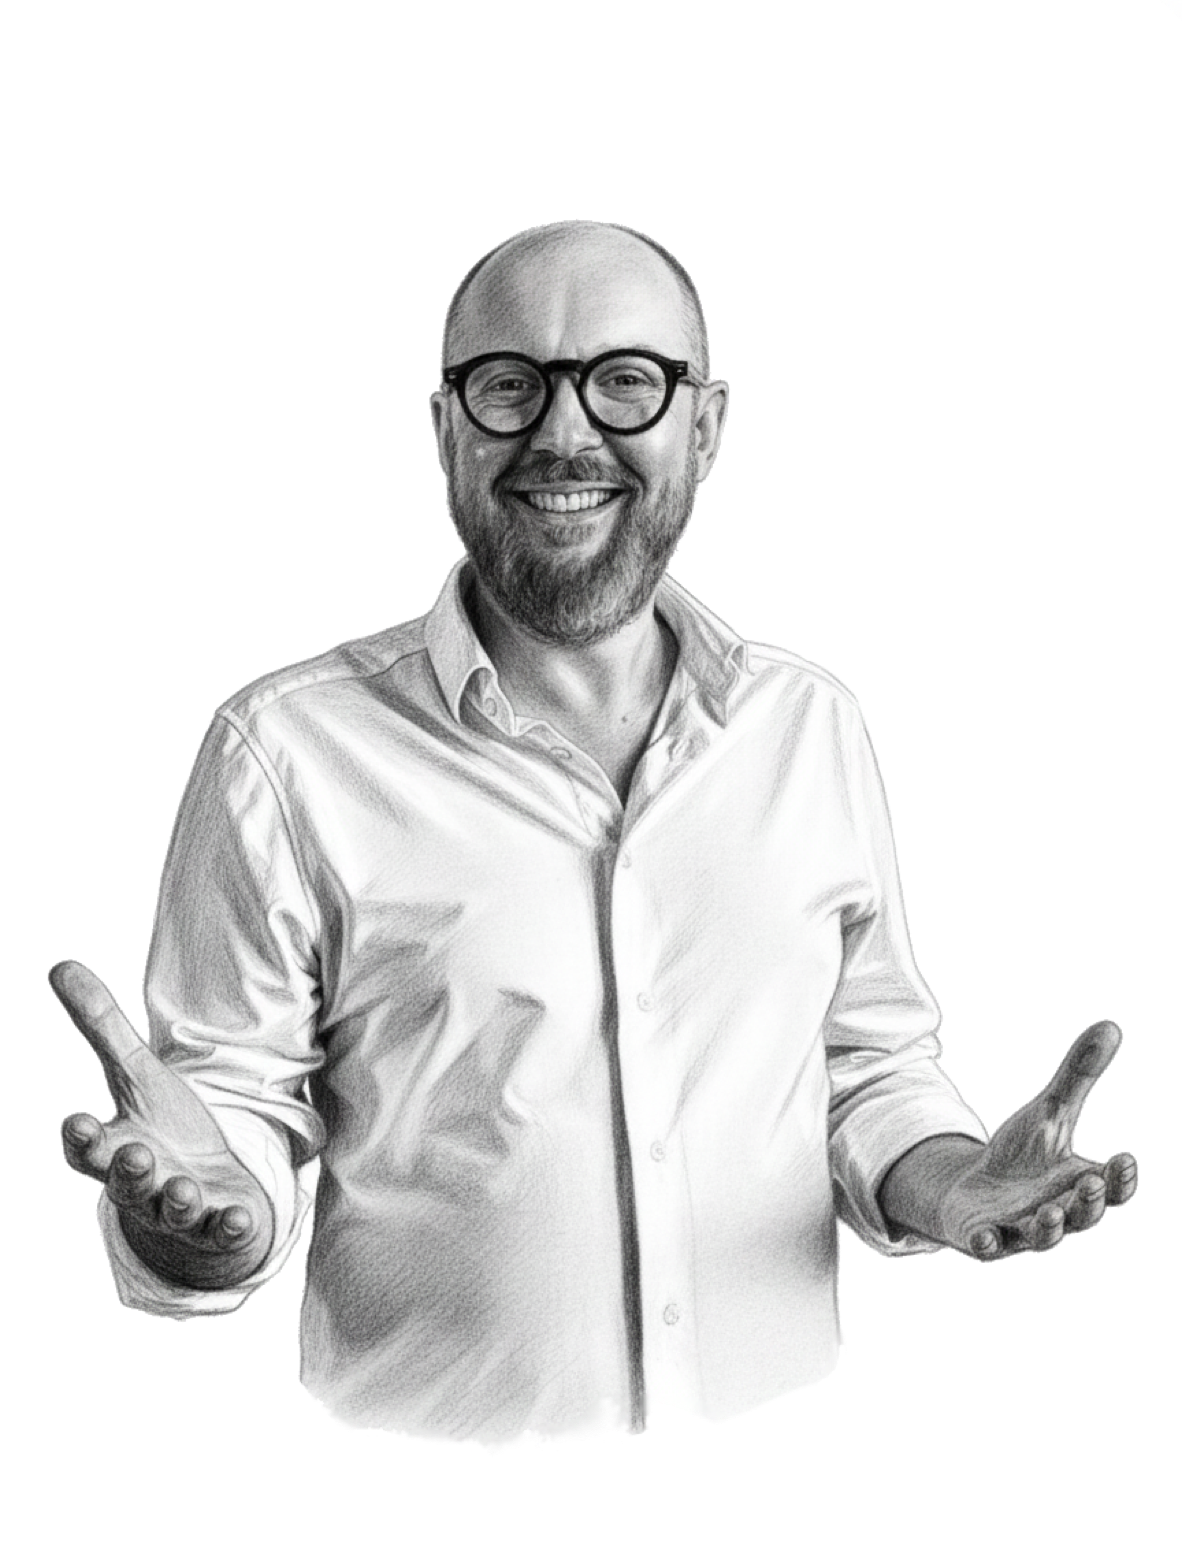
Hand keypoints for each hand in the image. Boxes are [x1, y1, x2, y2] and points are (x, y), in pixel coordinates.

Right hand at [52, 959, 274, 1289]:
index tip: (78, 1121)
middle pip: (126, 1182)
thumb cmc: (161, 1126)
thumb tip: (60, 964)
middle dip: (130, 1171)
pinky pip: (220, 1231)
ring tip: (184, 1189)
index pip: (86, 1147)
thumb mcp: (135, 1073)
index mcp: (115, 1146)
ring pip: (172, 1210)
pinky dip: (229, 1227)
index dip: (81, 1137)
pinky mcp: (217, 1223)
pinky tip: (240, 1217)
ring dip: (177, 1201)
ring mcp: (178, 1208)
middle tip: (137, 1153)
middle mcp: (141, 1183)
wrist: (201, 1187)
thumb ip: (101, 1025)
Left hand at [939, 1021, 1137, 1259]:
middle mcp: (1057, 1213)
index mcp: (1078, 1185)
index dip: (1121, 1180)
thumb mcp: (1049, 1111)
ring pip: (1040, 1238)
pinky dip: (987, 1243)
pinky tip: (983, 1237)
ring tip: (1048, 1213)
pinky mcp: (985, 1237)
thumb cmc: (1023, 1154)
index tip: (1126, 1159)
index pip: (1111, 1188)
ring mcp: (1020, 1230)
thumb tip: (1110, 1026)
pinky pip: (988, 1246)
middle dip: (1087, 1204)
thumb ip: (1079, 1076)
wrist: (974, 1187)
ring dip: (1047, 1229)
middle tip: (1089, 1185)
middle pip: (1081, 1217)